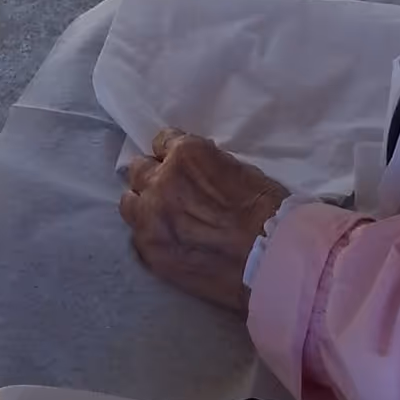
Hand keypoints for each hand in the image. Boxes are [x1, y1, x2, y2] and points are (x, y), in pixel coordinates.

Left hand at [120, 130, 286, 314]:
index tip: (180, 167)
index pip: (163, 141)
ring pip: (129, 201)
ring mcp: (150, 217)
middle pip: (139, 170)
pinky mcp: (149, 250)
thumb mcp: (237, 169)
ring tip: (161, 217)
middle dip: (154, 177)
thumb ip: (206, 165)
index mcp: (186, 154)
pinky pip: (137, 235)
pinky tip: (168, 241)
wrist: (270, 258)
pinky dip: (149, 234)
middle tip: (170, 192)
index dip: (172, 155)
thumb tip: (194, 171)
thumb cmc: (266, 210)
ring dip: (144, 204)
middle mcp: (161, 180)